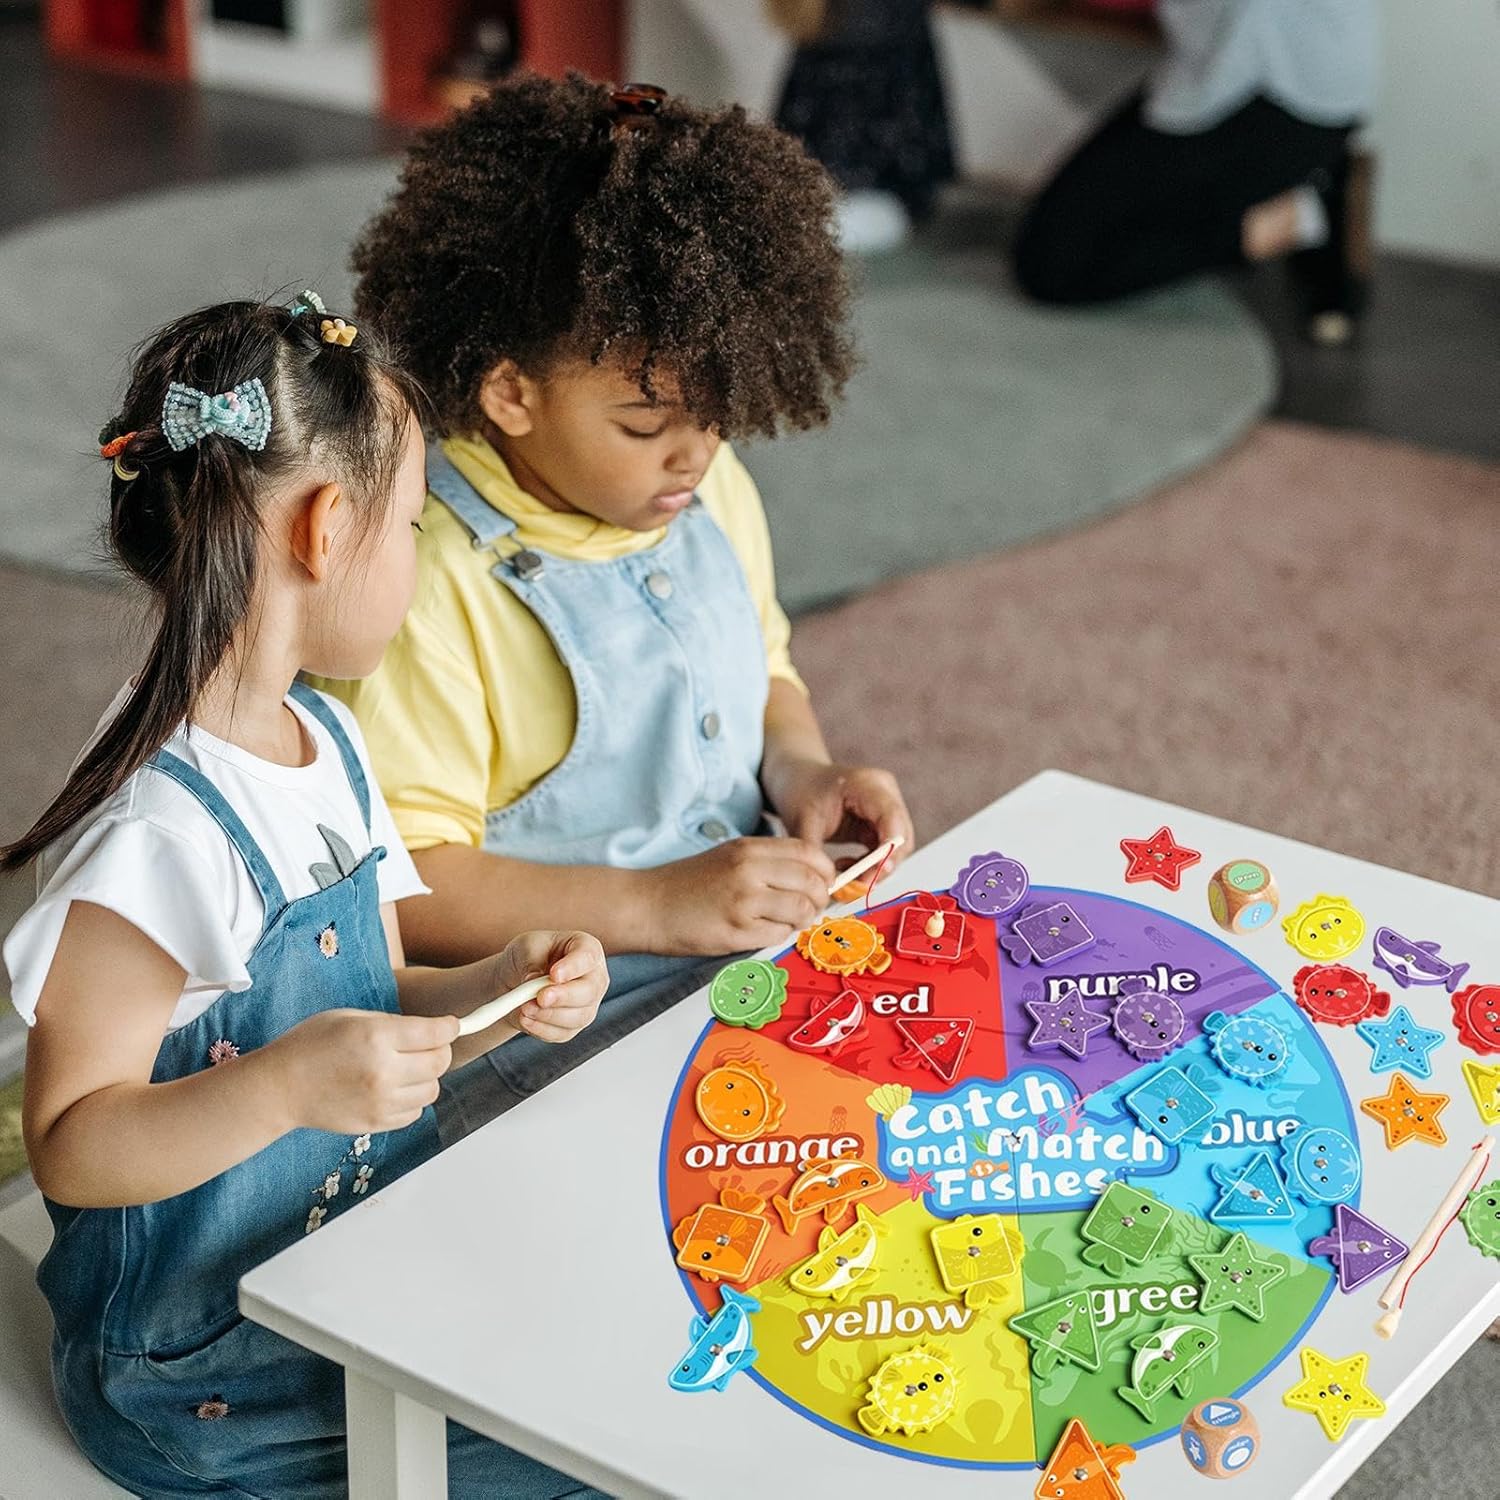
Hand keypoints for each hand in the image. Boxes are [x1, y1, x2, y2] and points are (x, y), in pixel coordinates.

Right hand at [270, 1008, 457, 1134]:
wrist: (279, 1088)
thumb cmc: (310, 1045)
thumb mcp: (350, 1017)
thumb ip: (392, 1023)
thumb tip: (431, 1028)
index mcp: (377, 1037)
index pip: (436, 1033)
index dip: (450, 1026)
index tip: (452, 1025)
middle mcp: (383, 1071)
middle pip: (440, 1062)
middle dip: (441, 1050)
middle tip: (428, 1045)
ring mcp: (380, 1101)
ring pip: (432, 1090)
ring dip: (427, 1077)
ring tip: (406, 1068)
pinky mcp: (376, 1123)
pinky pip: (415, 1112)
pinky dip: (412, 1099)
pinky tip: (393, 1088)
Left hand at [489, 930, 608, 1043]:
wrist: (516, 978)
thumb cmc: (529, 955)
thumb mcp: (527, 947)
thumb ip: (532, 962)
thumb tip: (533, 981)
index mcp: (587, 949)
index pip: (588, 957)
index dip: (573, 967)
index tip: (554, 975)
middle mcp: (594, 978)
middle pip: (589, 991)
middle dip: (564, 997)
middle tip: (541, 997)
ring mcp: (587, 1005)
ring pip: (578, 1017)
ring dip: (549, 1015)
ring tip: (525, 1008)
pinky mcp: (573, 1026)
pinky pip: (562, 1033)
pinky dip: (541, 1029)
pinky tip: (525, 1019)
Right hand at [644, 837, 837, 955]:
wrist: (647, 905)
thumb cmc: (688, 884)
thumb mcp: (729, 857)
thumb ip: (768, 863)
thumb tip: (812, 878)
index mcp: (749, 849)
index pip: (810, 853)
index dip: (826, 871)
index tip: (825, 883)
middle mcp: (748, 870)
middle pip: (812, 883)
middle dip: (819, 900)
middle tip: (809, 909)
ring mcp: (743, 901)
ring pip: (800, 911)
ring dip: (800, 920)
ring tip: (784, 922)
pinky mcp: (735, 931)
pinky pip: (777, 935)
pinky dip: (777, 936)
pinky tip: (762, 932)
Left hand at [771, 760, 913, 876]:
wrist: (800, 779)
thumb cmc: (801, 791)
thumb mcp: (802, 821)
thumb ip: (815, 852)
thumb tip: (826, 885)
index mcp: (868, 784)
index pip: (891, 818)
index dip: (889, 848)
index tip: (876, 874)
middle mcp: (885, 793)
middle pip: (900, 837)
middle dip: (881, 866)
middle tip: (856, 886)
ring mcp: (887, 806)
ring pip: (896, 848)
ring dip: (874, 868)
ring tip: (844, 873)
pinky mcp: (881, 821)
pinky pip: (885, 849)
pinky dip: (869, 864)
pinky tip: (846, 864)